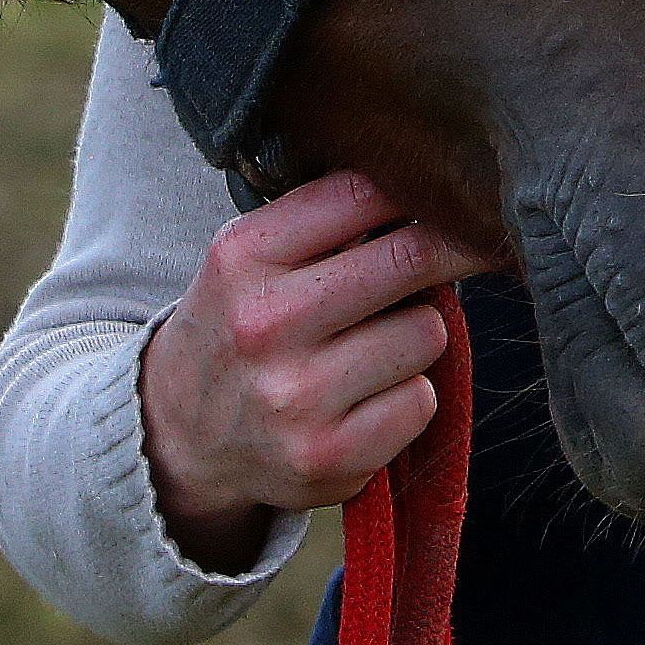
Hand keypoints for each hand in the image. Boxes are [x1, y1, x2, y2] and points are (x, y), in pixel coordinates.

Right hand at [136, 172, 488, 570]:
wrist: (178, 436)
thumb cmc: (240, 327)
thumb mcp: (252, 255)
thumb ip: (328, 214)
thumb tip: (438, 186)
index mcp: (243, 256)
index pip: (364, 193)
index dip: (423, 190)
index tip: (456, 193)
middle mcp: (265, 324)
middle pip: (412, 258)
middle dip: (452, 248)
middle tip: (465, 248)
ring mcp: (296, 397)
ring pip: (427, 332)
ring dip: (417, 334)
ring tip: (374, 343)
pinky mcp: (327, 457)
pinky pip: (420, 401)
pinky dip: (407, 396)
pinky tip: (366, 397)